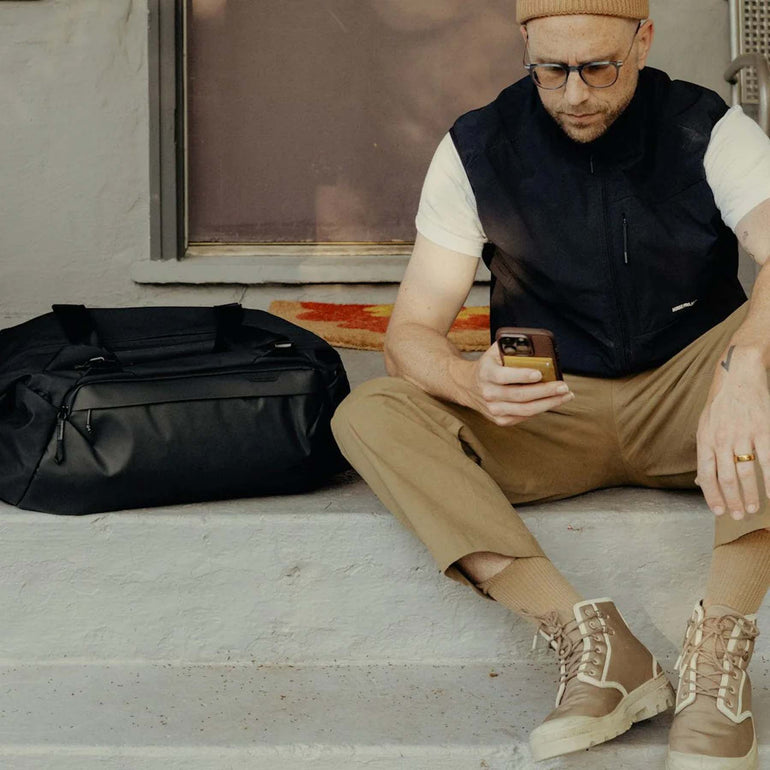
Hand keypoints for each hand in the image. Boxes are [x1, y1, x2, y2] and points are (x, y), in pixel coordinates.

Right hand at [460, 342, 574, 425]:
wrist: (468, 386)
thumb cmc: (489, 365)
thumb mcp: (494, 352)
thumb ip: (511, 347)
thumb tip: (535, 343)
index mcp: (486, 373)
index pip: (504, 376)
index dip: (522, 375)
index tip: (539, 374)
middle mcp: (488, 393)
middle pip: (520, 395)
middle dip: (545, 391)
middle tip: (563, 386)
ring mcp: (493, 409)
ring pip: (525, 410)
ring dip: (548, 403)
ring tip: (565, 396)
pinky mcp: (499, 419)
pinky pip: (523, 417)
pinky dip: (540, 410)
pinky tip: (551, 402)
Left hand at [696, 345, 769, 518]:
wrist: (738, 374)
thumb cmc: (721, 403)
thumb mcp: (704, 426)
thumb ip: (705, 454)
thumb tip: (699, 480)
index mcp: (705, 440)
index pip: (706, 475)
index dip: (712, 496)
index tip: (719, 511)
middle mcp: (721, 439)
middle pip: (726, 479)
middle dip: (733, 501)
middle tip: (740, 515)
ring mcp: (742, 435)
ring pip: (745, 473)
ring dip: (750, 495)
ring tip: (754, 508)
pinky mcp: (762, 430)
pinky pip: (767, 461)